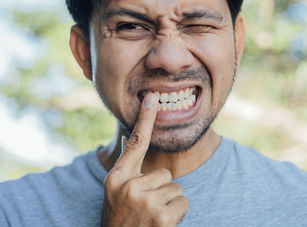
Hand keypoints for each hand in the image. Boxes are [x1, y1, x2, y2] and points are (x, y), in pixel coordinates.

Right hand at [102, 93, 188, 226]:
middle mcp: (130, 187)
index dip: (145, 119)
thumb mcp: (116, 191)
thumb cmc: (121, 218)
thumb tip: (133, 136)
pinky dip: (178, 215)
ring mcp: (146, 202)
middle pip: (166, 174)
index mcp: (117, 178)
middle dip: (162, 190)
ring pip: (177, 189)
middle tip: (146, 207)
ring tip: (152, 216)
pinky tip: (162, 224)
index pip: (135, 143)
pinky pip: (184, 203)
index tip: (152, 97)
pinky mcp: (162, 217)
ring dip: (169, 203)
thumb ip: (128, 166)